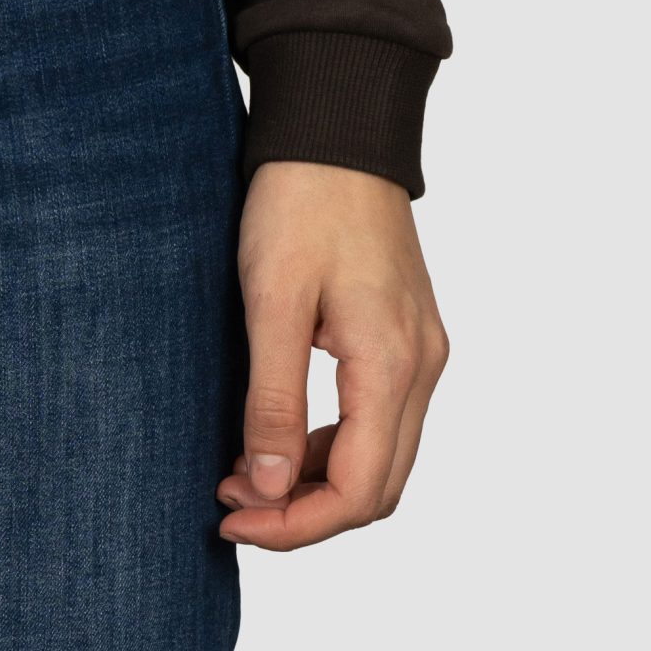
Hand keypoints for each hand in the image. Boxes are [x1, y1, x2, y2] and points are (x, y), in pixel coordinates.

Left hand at [218, 160, 446, 548]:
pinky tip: (277, 435)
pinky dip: (330, 442)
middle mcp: (420, 366)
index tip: (232, 520)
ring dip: (316, 479)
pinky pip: (377, 417)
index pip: (358, 489)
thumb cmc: (300, 199)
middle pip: (377, 485)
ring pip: (380, 456)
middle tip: (230, 506)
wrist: (336, 127)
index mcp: (391, 363)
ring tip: (241, 475)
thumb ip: (271, 396)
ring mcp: (419, 350)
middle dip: (304, 512)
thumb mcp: (272, 298)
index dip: (295, 522)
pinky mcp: (405, 333)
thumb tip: (265, 485)